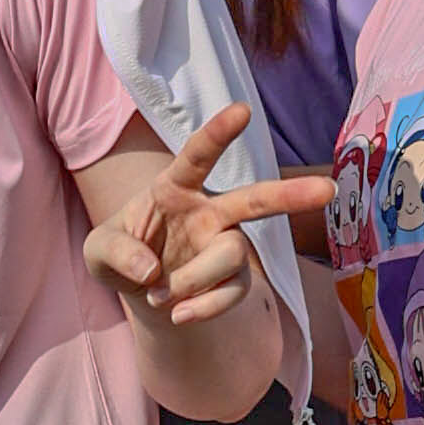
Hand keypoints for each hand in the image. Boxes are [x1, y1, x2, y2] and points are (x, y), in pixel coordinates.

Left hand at [88, 108, 283, 328]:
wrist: (142, 293)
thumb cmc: (121, 255)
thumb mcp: (97, 252)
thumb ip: (116, 253)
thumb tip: (150, 271)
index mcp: (174, 188)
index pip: (198, 156)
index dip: (218, 134)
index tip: (243, 110)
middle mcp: (209, 210)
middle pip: (253, 198)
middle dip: (290, 194)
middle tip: (326, 189)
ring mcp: (226, 244)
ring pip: (233, 255)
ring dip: (195, 279)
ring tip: (161, 295)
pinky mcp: (234, 278)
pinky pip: (233, 292)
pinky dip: (205, 307)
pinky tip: (179, 314)